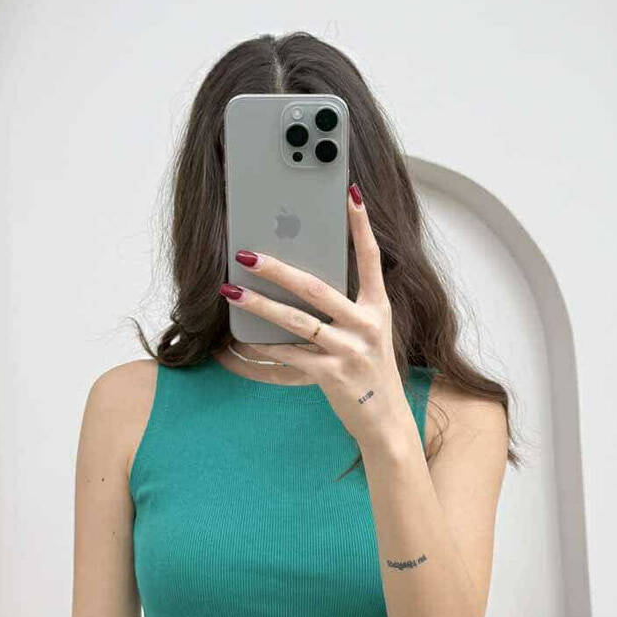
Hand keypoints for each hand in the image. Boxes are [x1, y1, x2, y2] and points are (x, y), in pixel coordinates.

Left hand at [220, 183, 411, 449]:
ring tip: (231, 291)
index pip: (371, 259)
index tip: (351, 194)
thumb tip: (297, 282)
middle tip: (246, 253)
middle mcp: (367, 325)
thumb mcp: (368, 334)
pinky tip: (239, 339)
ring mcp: (350, 350)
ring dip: (259, 305)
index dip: (362, 226)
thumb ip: (342, 309)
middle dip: (278, 269)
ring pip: (297, 321)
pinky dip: (263, 346)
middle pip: (317, 288)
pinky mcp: (333, 375)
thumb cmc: (369, 371)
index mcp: (378, 308)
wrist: (386, 422)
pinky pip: (290, 355)